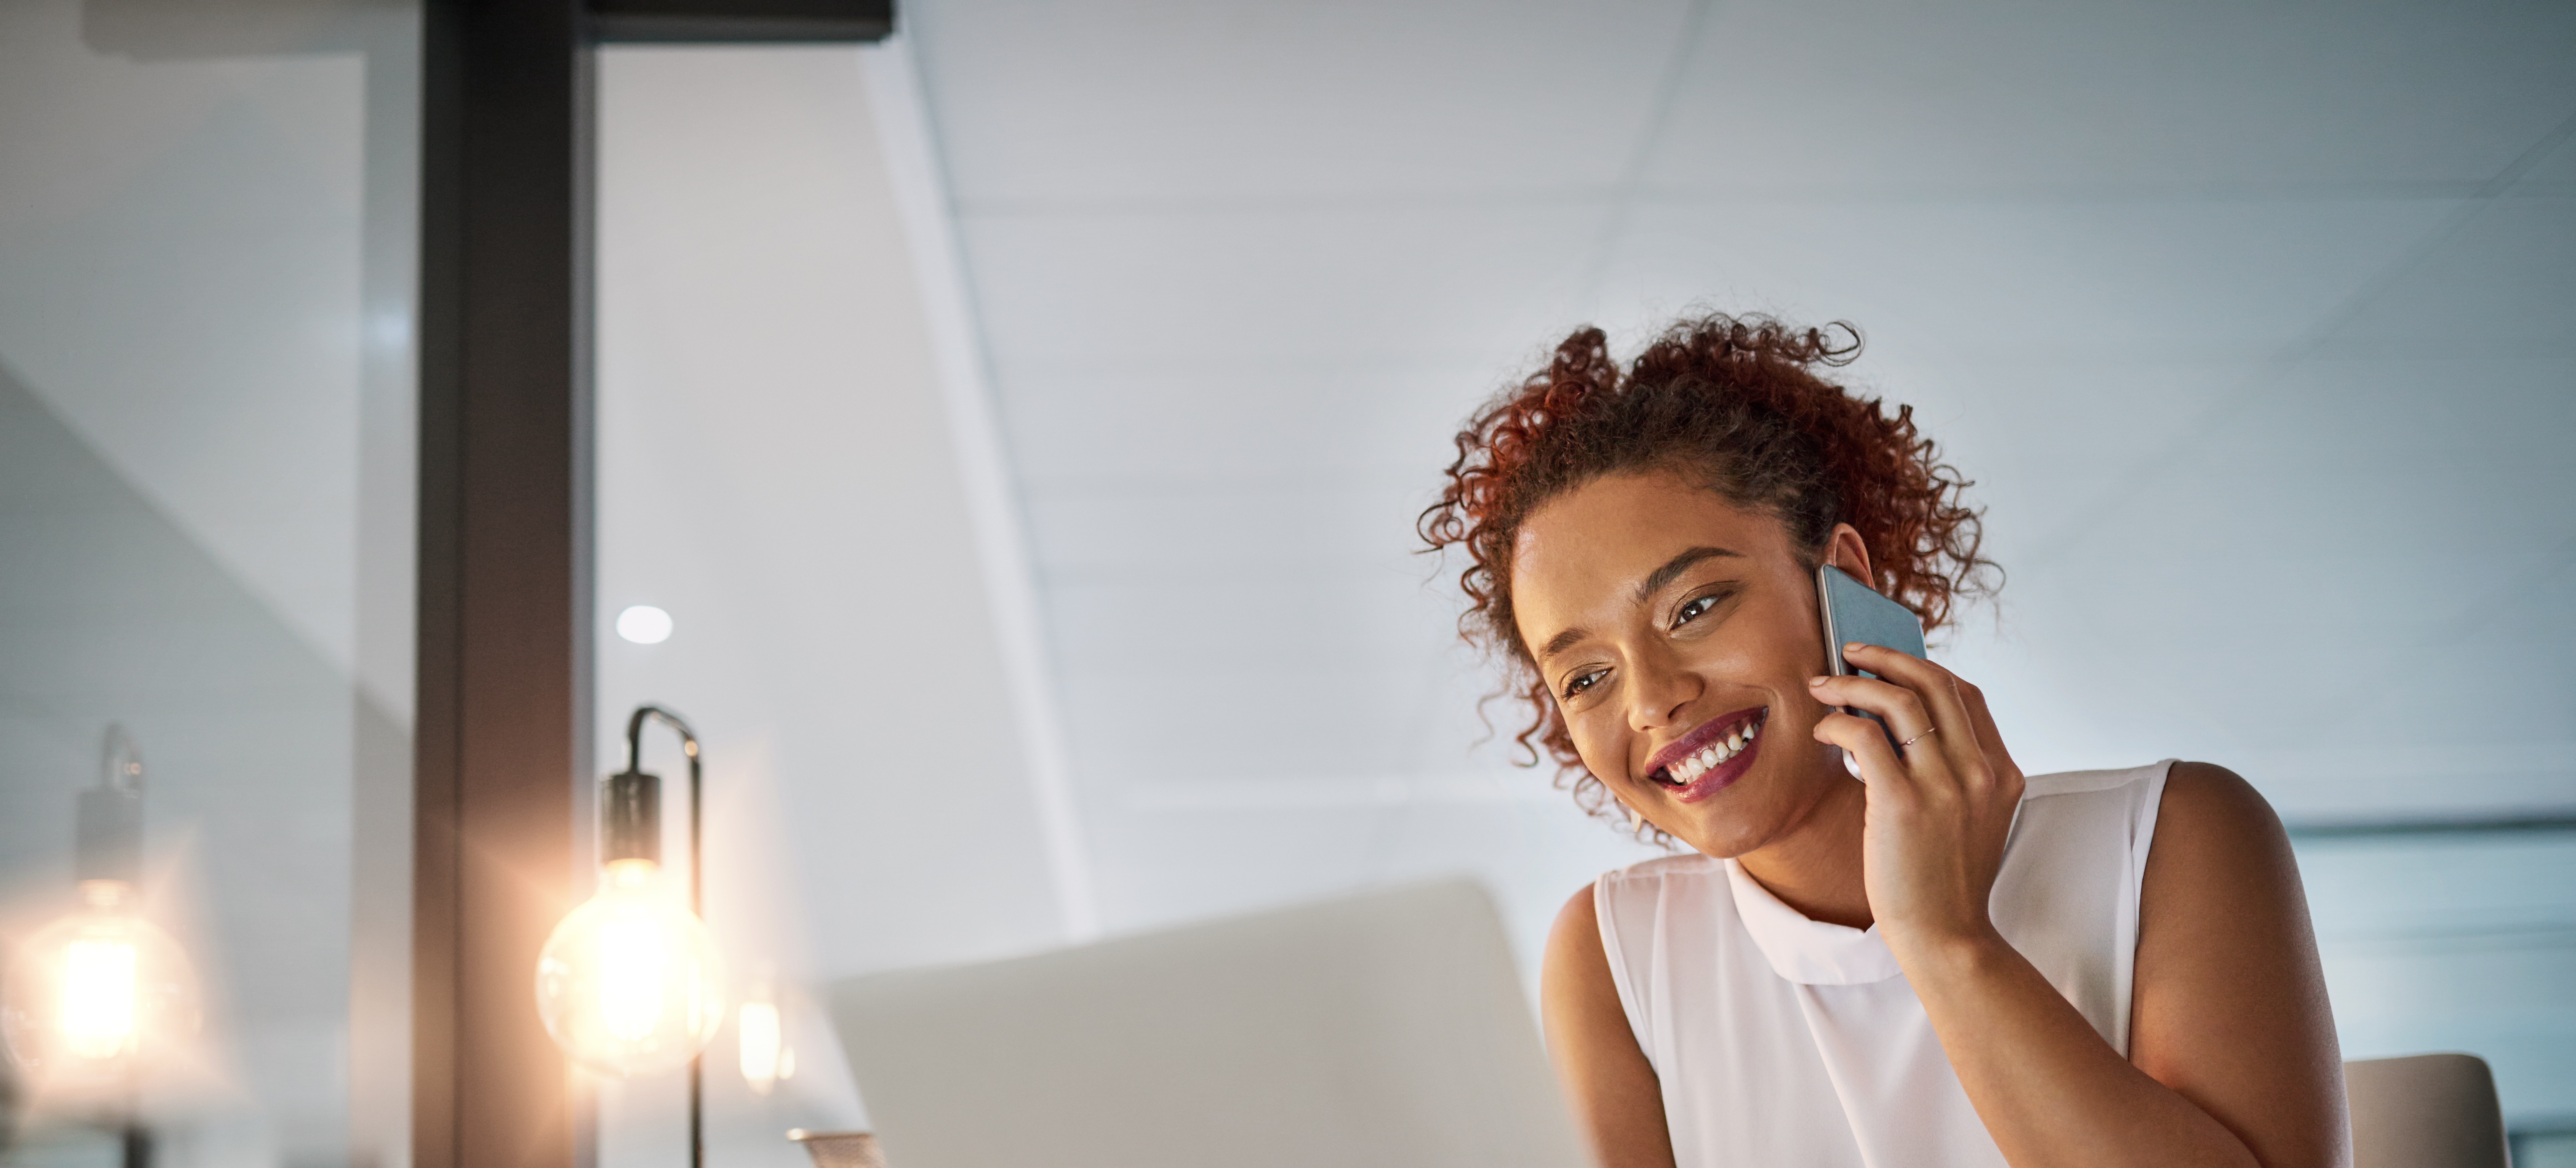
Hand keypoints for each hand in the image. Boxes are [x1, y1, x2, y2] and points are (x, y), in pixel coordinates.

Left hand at [1807, 645, 2025, 951]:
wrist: (1947, 937)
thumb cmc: (1944, 880)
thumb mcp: (1969, 818)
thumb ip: (1951, 772)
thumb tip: (1897, 727)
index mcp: (2002, 772)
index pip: (1966, 694)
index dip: (1924, 668)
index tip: (1888, 662)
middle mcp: (1980, 771)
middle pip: (1935, 683)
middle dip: (1887, 657)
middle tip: (1849, 651)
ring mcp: (1945, 786)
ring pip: (1897, 700)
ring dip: (1852, 683)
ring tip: (1822, 685)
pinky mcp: (1903, 803)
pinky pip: (1865, 736)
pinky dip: (1838, 722)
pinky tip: (1823, 730)